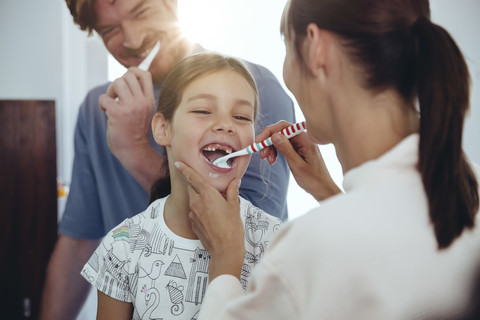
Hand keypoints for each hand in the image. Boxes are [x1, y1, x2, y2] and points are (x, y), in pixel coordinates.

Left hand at [99, 67, 154, 165]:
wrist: (133, 150)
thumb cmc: (135, 131)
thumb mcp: (144, 111)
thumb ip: (139, 96)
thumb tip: (128, 76)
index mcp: (149, 100)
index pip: (145, 75)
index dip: (133, 72)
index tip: (126, 81)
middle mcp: (142, 101)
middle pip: (128, 75)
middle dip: (118, 83)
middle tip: (116, 96)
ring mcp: (130, 107)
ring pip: (117, 82)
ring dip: (110, 91)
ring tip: (111, 102)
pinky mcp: (117, 113)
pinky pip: (104, 98)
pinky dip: (102, 104)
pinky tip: (105, 112)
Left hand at [175, 161, 244, 280]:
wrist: (224, 250)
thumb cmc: (232, 228)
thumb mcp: (234, 206)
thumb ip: (232, 191)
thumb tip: (235, 181)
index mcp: (207, 194)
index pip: (193, 178)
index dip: (185, 169)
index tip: (178, 163)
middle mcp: (197, 202)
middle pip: (192, 188)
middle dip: (198, 185)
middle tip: (209, 188)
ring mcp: (193, 213)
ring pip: (194, 200)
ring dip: (200, 199)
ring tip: (215, 205)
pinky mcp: (192, 223)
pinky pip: (194, 211)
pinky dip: (200, 210)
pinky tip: (212, 216)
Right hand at [258, 121, 341, 200]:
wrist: (323, 189)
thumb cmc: (314, 179)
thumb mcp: (297, 165)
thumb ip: (286, 149)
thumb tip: (274, 135)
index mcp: (305, 139)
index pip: (283, 127)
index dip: (269, 132)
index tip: (259, 142)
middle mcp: (303, 138)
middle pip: (280, 132)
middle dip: (268, 141)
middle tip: (262, 154)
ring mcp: (301, 143)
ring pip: (281, 139)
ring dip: (271, 148)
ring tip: (268, 160)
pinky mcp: (299, 149)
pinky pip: (284, 145)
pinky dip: (276, 151)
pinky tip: (273, 160)